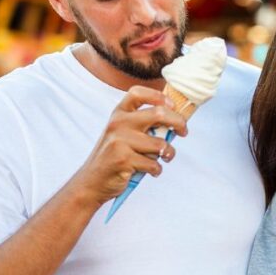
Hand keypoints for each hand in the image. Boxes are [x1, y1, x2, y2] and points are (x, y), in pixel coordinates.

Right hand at [70, 85, 187, 206]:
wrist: (92, 181)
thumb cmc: (114, 156)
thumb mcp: (122, 133)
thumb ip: (142, 124)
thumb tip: (175, 119)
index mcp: (119, 114)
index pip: (138, 92)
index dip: (159, 96)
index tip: (172, 106)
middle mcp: (118, 123)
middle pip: (159, 114)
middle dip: (178, 123)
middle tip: (183, 132)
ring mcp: (120, 141)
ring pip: (160, 144)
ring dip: (168, 154)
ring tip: (164, 158)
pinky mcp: (123, 160)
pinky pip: (154, 164)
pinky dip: (157, 170)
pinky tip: (151, 171)